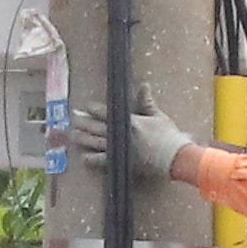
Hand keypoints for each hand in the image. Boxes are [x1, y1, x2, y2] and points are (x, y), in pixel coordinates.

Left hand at [69, 95, 195, 180]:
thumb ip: (147, 101)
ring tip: (73, 135)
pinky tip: (83, 157)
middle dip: (84, 122)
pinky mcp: (121, 162)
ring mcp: (120, 149)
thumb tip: (144, 84)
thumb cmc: (168, 136)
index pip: (108, 113)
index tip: (85, 107)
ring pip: (96, 142)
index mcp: (130, 121)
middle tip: (73, 118)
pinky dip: (92, 159)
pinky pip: (102, 161)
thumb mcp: (158, 116)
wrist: (174, 157)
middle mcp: (121, 134)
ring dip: (83, 139)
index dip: (95, 110)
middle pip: (98, 127)